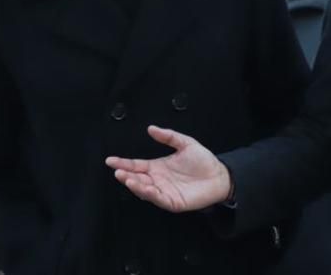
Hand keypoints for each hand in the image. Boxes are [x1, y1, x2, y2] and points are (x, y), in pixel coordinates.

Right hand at [105, 125, 231, 212]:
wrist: (220, 176)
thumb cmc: (203, 161)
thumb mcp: (185, 143)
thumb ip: (168, 136)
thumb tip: (151, 128)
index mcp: (157, 167)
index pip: (136, 165)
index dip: (123, 163)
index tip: (110, 160)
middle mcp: (158, 180)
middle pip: (137, 178)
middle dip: (125, 175)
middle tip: (117, 171)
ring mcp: (164, 192)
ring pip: (144, 190)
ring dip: (135, 185)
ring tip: (127, 178)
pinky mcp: (173, 202)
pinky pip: (159, 199)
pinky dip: (150, 194)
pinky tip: (146, 188)